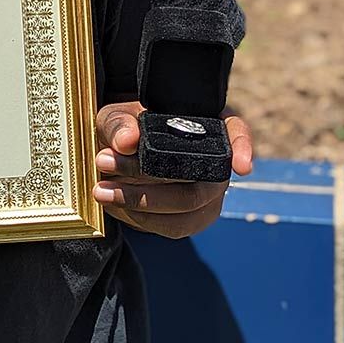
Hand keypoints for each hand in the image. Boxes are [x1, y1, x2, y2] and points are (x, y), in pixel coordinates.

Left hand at [93, 101, 253, 240]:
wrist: (118, 153)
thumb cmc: (125, 127)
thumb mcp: (116, 116)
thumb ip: (118, 124)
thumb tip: (127, 141)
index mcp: (208, 125)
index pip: (236, 132)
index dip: (243, 148)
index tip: (242, 167)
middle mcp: (216, 161)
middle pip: (201, 180)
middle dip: (150, 179)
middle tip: (104, 162)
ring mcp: (208, 193)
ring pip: (188, 208)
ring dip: (140, 202)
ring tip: (100, 190)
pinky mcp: (192, 217)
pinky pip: (174, 226)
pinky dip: (141, 218)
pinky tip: (113, 204)